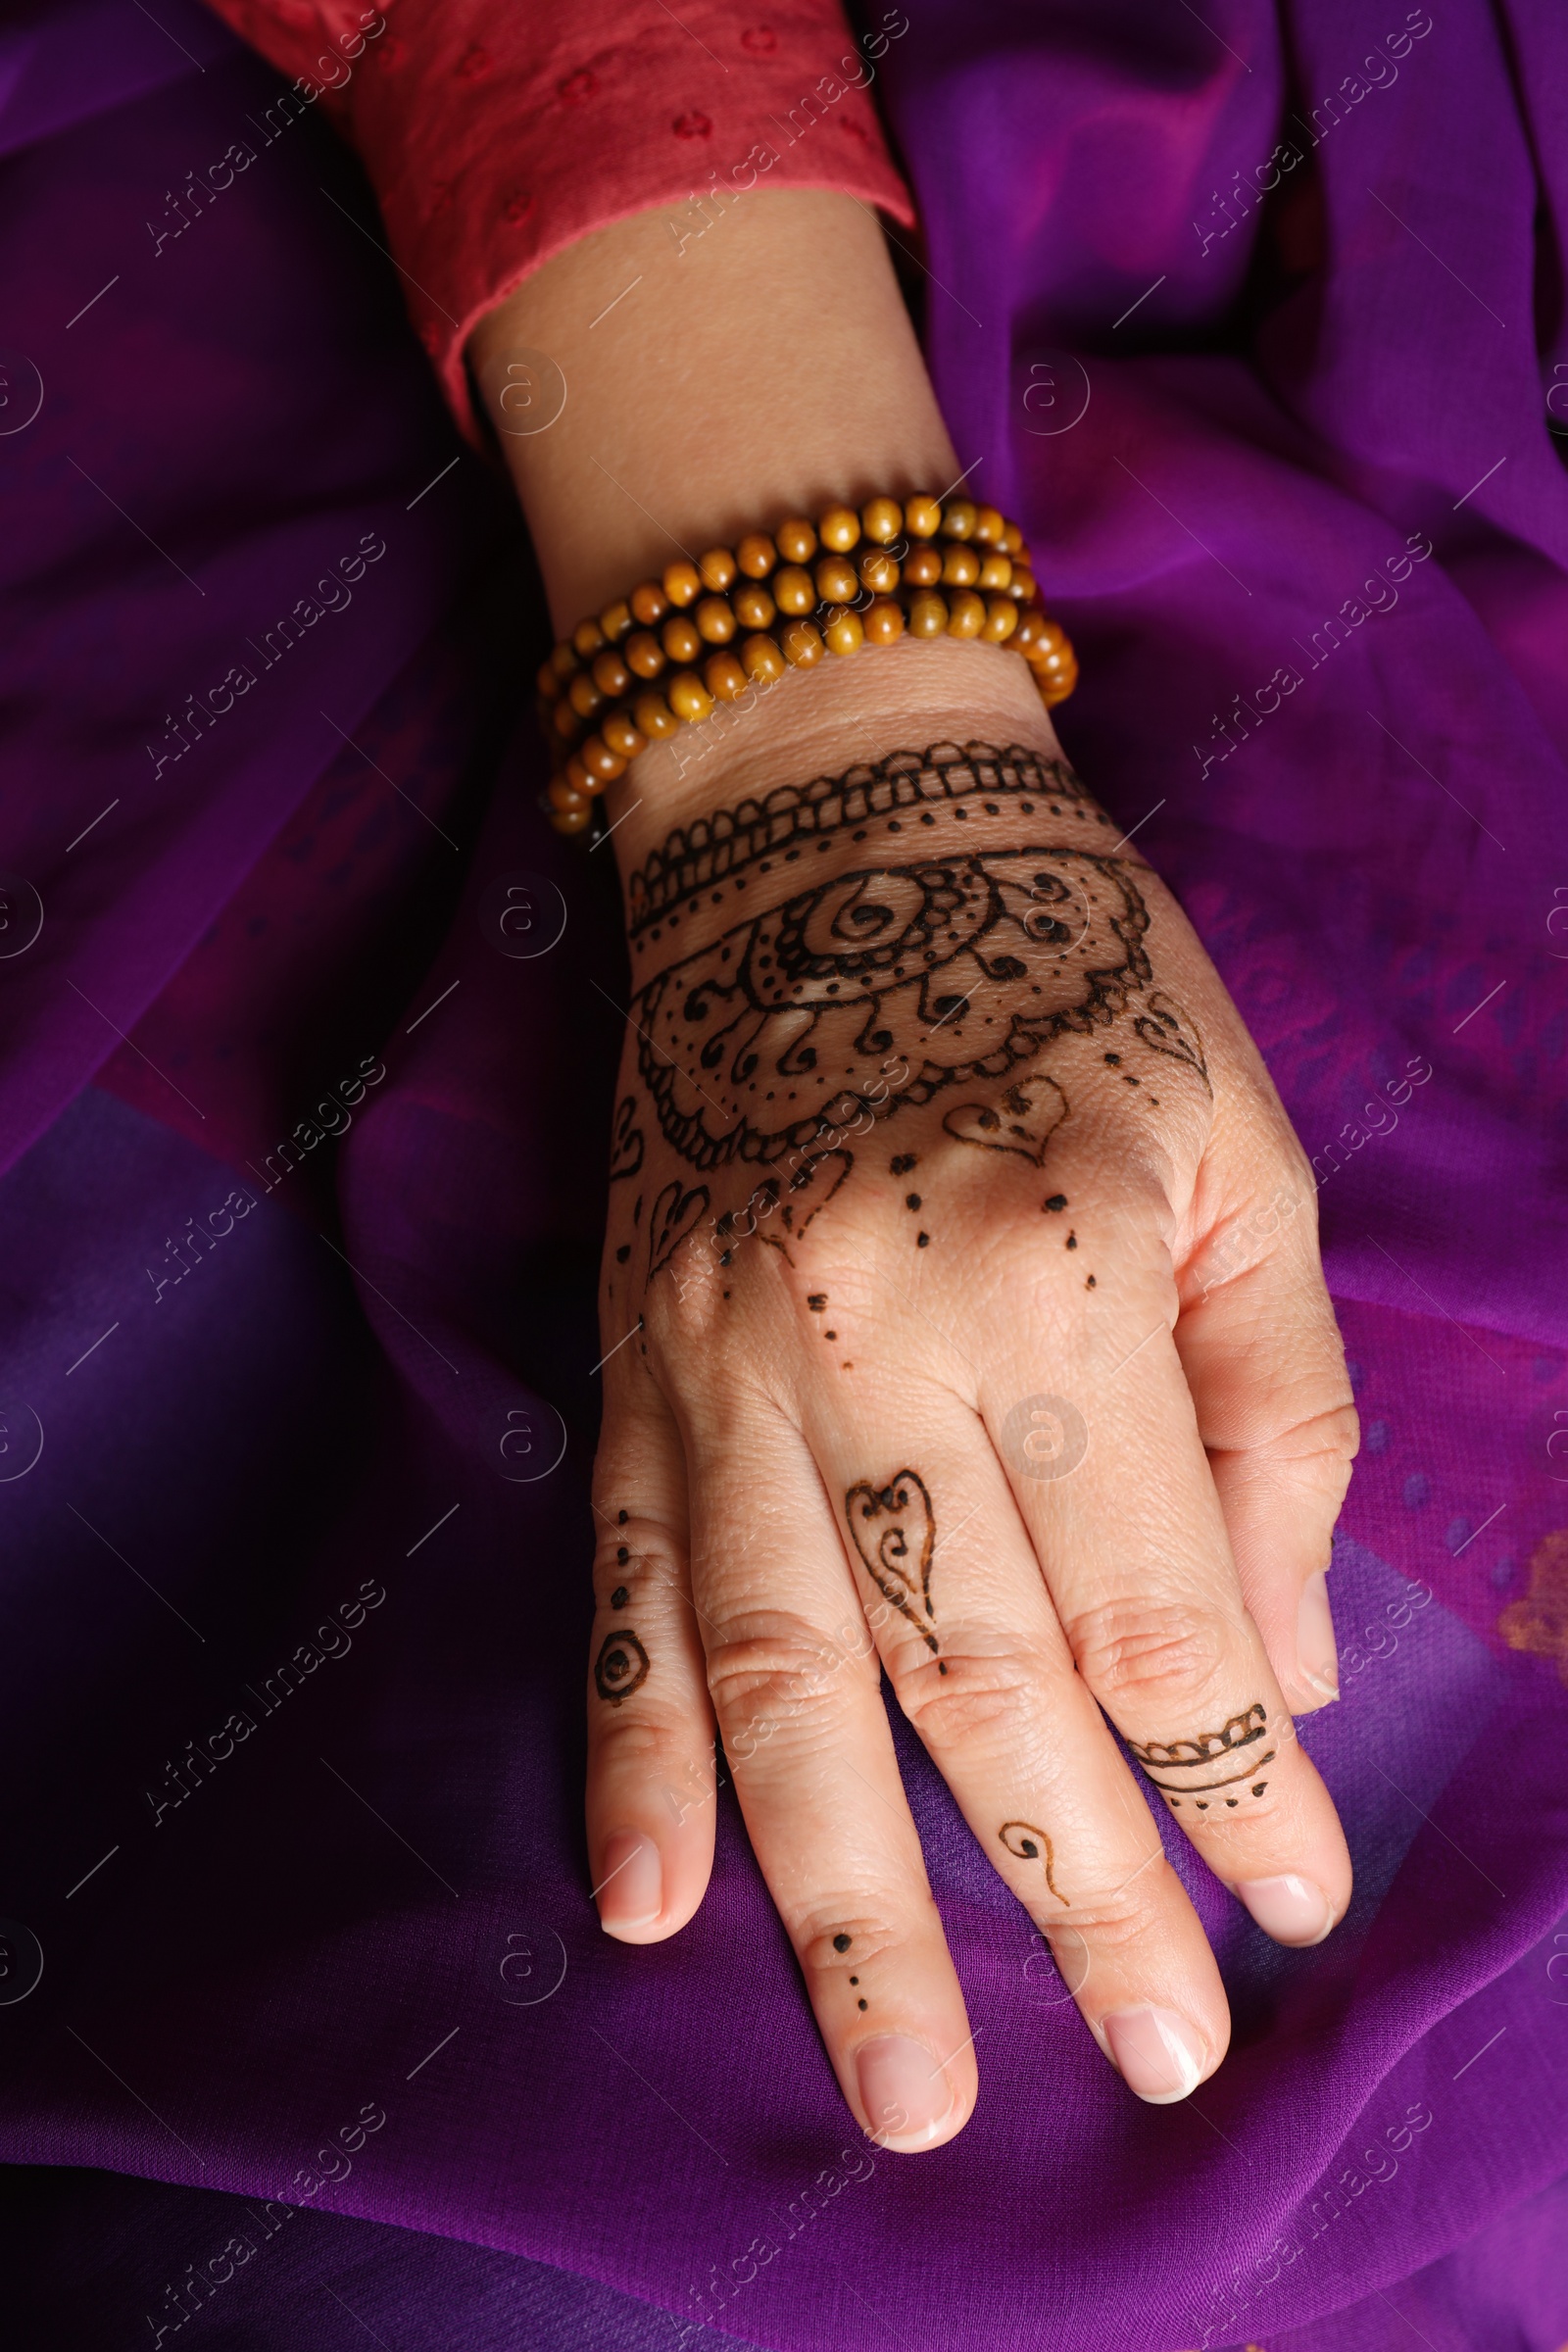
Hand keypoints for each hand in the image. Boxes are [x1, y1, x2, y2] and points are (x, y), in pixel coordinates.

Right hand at [582, 703, 1354, 2150]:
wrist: (826, 833)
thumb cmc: (1079, 980)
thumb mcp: (1244, 1155)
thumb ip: (1277, 1413)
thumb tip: (1285, 1671)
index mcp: (1065, 1266)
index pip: (1159, 1606)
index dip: (1232, 1784)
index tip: (1284, 1910)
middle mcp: (879, 1332)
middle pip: (984, 1678)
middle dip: (1080, 1891)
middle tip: (1151, 2057)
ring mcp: (731, 1359)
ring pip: (794, 1677)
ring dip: (850, 1901)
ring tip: (905, 2090)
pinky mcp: (638, 1364)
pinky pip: (630, 1581)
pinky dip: (632, 1747)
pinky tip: (651, 1903)